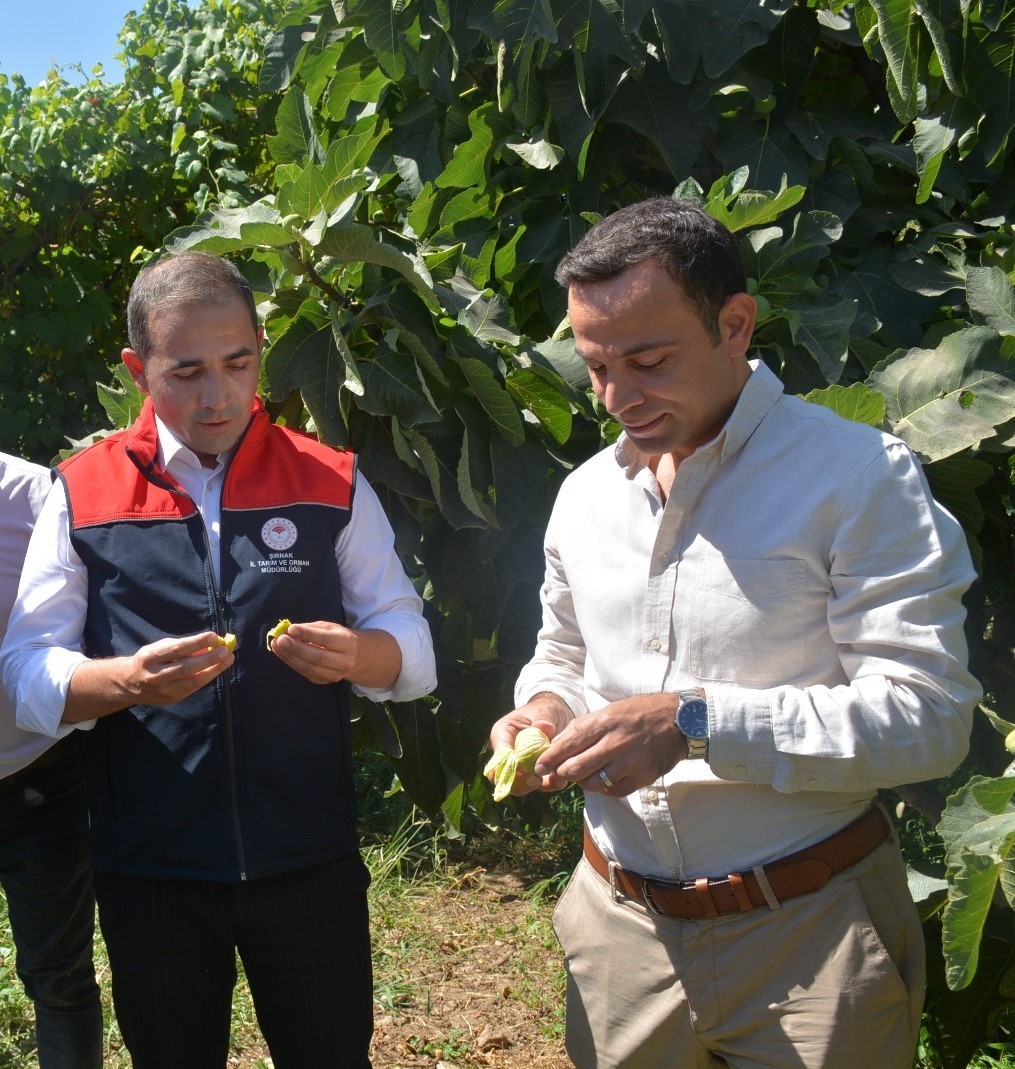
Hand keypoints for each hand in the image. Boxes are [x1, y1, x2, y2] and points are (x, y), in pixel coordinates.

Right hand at [65, 631, 232, 720]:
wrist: (128, 683)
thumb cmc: (149, 660)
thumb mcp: (158, 648)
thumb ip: (181, 646)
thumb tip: (208, 644)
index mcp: (149, 658)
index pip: (176, 649)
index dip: (196, 643)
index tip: (212, 636)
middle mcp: (155, 676)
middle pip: (186, 667)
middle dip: (209, 659)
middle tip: (225, 650)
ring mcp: (162, 690)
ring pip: (193, 681)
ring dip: (213, 670)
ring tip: (228, 660)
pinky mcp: (170, 699)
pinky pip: (192, 688)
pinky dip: (206, 678)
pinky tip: (216, 670)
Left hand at [269, 621, 359, 683]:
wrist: (353, 657)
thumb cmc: (337, 637)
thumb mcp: (330, 627)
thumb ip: (311, 628)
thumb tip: (289, 630)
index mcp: (348, 643)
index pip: (326, 639)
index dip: (308, 634)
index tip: (291, 629)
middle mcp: (344, 661)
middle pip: (318, 657)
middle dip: (297, 648)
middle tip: (280, 640)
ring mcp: (334, 674)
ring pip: (310, 668)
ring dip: (290, 657)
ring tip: (277, 646)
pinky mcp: (323, 681)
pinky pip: (305, 673)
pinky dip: (292, 663)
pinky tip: (282, 654)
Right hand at [487, 693, 572, 796]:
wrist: (558, 716)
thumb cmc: (546, 710)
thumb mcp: (546, 710)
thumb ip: (543, 719)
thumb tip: (544, 728)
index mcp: (502, 734)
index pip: (500, 755)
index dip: (512, 766)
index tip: (530, 768)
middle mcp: (506, 752)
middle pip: (503, 776)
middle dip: (520, 782)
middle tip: (538, 780)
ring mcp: (518, 764)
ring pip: (518, 785)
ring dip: (536, 786)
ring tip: (555, 781)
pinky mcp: (532, 772)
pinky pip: (536, 785)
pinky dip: (547, 785)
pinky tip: (560, 781)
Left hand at [534, 693, 684, 796]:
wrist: (678, 721)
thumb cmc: (638, 714)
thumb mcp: (608, 711)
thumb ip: (584, 727)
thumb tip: (557, 744)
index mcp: (604, 722)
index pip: (569, 743)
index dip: (550, 758)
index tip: (539, 767)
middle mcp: (615, 742)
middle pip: (576, 768)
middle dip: (562, 775)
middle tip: (558, 776)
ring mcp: (630, 762)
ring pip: (593, 783)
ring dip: (583, 782)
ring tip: (585, 775)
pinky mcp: (642, 777)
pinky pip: (613, 792)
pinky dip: (604, 789)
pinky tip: (605, 780)